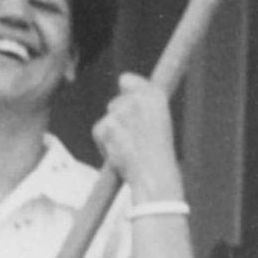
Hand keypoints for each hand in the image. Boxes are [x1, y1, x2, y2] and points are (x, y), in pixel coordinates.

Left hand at [92, 73, 184, 203]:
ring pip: (107, 118)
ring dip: (112, 133)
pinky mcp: (107, 125)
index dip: (123, 92)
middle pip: (114, 103)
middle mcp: (138, 98)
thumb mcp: (159, 125)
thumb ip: (143, 108)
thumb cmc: (159, 157)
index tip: (126, 105)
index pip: (126, 80)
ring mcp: (121, 111)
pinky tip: (118, 154)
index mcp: (155, 96)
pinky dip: (104, 144)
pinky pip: (98, 130)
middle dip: (118, 119)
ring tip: (129, 150)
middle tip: (133, 140)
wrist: (153, 177)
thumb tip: (124, 88)